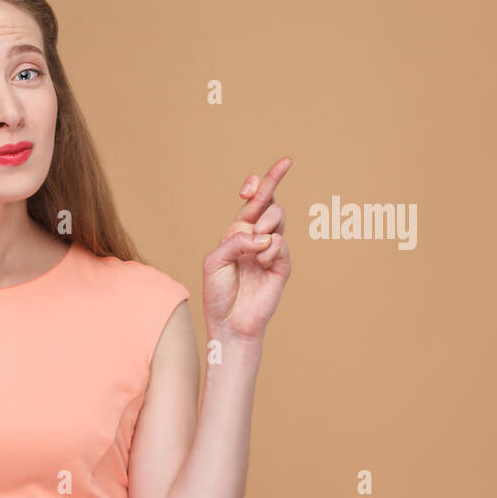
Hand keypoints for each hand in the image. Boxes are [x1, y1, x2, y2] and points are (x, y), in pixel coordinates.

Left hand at [203, 156, 293, 343]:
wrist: (230, 321)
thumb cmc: (218, 292)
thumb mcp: (214, 261)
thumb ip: (235, 241)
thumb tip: (264, 236)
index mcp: (237, 233)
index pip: (253, 201)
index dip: (260, 183)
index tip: (263, 176)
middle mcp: (256, 237)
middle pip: (270, 201)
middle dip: (268, 186)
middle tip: (253, 202)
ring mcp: (271, 249)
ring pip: (278, 216)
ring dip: (264, 225)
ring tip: (254, 247)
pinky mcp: (282, 264)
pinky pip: (280, 243)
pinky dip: (269, 250)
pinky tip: (262, 263)